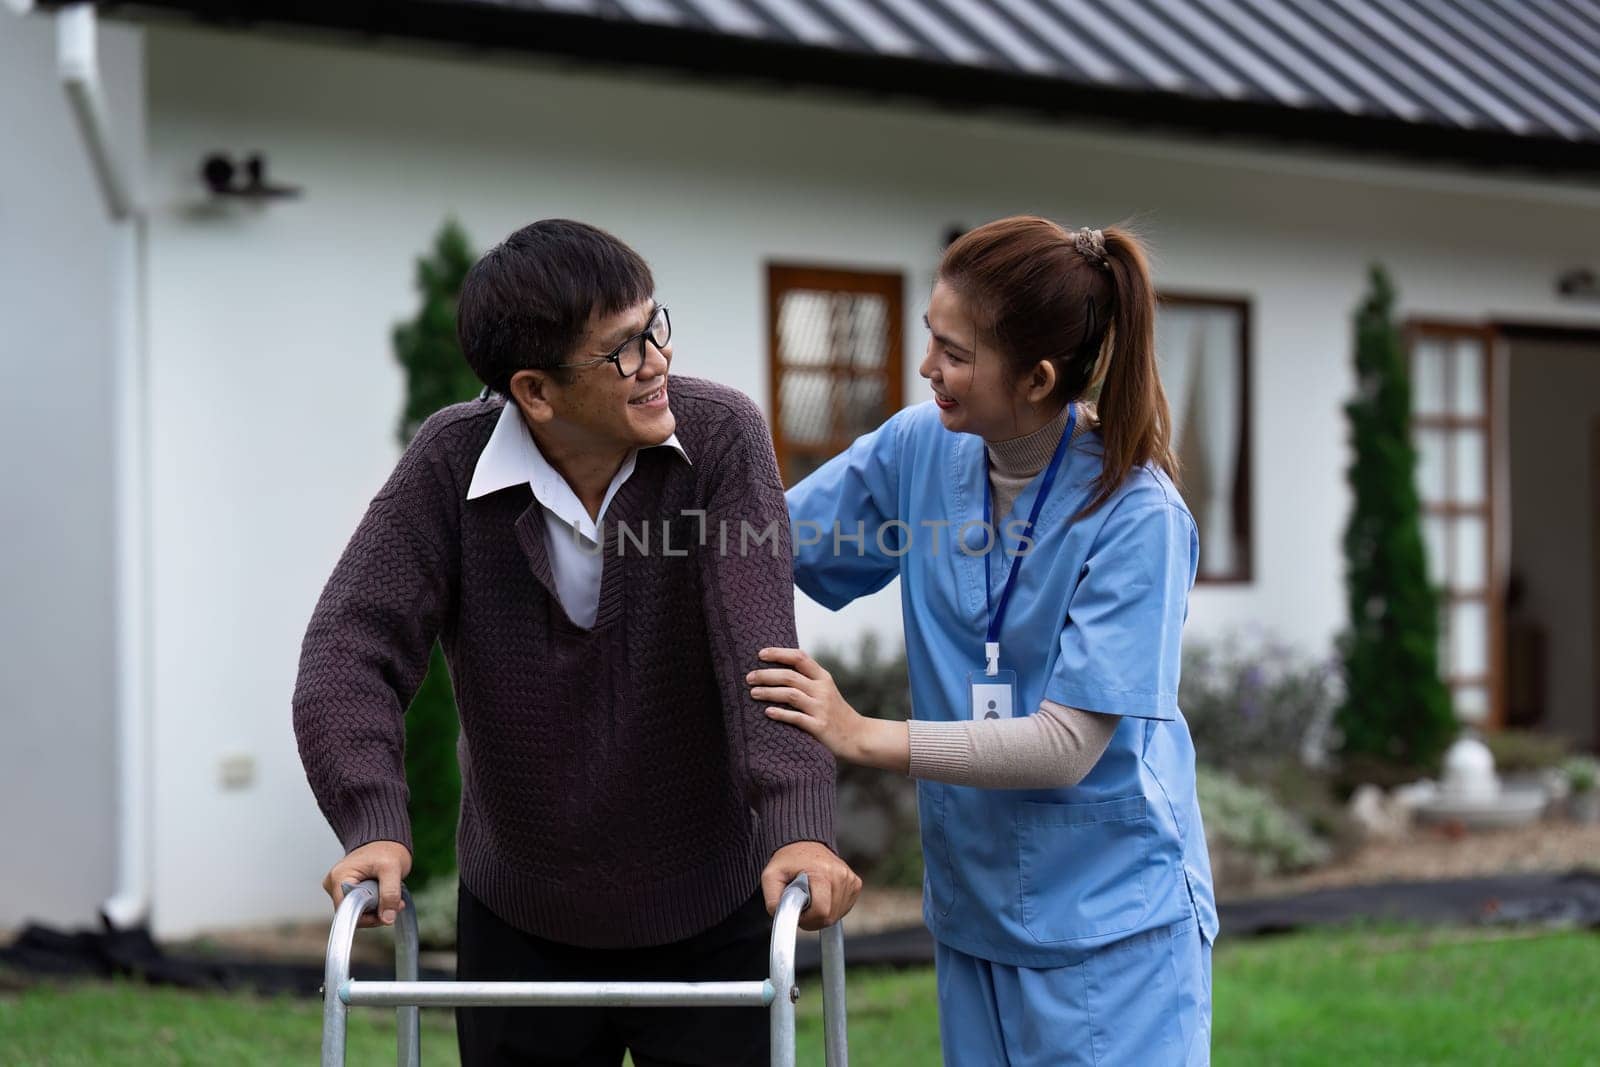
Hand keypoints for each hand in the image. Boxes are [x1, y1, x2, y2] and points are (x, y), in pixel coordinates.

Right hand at [322, 840, 412, 927]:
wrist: (386, 839)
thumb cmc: (386, 849)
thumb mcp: (392, 869)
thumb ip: (390, 894)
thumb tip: (387, 919)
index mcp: (339, 877)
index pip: (347, 911)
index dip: (367, 918)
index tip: (387, 913)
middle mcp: (334, 883)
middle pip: (352, 912)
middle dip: (376, 912)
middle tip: (396, 904)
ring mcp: (339, 887)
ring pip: (357, 910)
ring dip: (377, 909)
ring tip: (394, 899)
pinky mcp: (347, 889)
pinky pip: (359, 905)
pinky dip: (374, 904)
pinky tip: (386, 896)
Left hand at [750, 647, 907, 771]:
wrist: (858, 737)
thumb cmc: (836, 713)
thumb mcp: (826, 690)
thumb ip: (808, 679)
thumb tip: (778, 668)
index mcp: (823, 678)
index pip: (800, 657)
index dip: (779, 653)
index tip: (760, 654)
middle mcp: (822, 690)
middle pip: (790, 676)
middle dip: (766, 675)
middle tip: (749, 677)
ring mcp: (821, 708)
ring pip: (790, 694)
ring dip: (768, 692)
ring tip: (753, 693)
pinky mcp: (819, 727)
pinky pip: (796, 718)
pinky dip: (780, 714)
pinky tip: (767, 712)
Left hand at [760, 841, 861, 930]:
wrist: (804, 845)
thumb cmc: (788, 861)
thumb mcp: (770, 877)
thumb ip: (772, 900)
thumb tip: (782, 918)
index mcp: (822, 872)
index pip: (821, 912)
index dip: (806, 918)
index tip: (797, 909)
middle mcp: (840, 875)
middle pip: (829, 917)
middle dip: (812, 918)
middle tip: (801, 903)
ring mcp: (850, 879)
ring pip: (836, 915)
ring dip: (821, 914)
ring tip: (811, 897)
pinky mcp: (855, 884)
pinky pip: (843, 909)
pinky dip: (831, 908)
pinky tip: (822, 896)